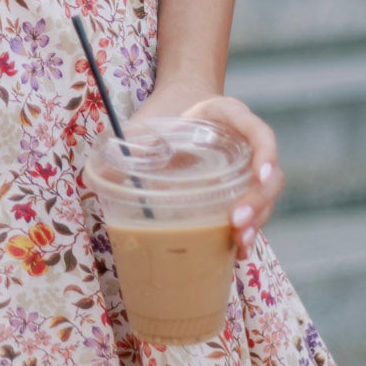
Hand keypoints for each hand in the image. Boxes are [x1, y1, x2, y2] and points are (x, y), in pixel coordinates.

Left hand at [120, 85, 283, 259]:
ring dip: (256, 223)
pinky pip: (251, 215)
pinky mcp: (238, 194)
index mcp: (229, 117)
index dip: (266, 152)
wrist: (173, 112)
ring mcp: (246, 172)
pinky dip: (245, 234)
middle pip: (268, 175)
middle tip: (236, 222)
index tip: (260, 174)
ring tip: (239, 244)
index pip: (258, 131)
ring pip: (264, 200)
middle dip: (258, 201)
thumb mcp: (146, 123)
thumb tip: (96, 176)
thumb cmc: (160, 116)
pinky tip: (235, 253)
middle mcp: (245, 145)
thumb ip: (128, 142)